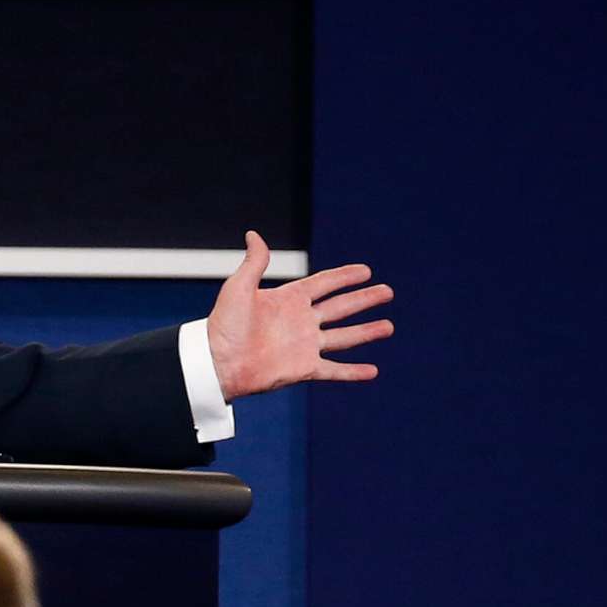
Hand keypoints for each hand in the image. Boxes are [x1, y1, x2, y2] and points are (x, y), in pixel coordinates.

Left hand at [204, 230, 392, 399]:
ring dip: (366, 332)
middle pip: (340, 308)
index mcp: (289, 300)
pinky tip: (373, 371)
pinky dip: (353, 372)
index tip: (366, 270)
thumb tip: (252, 234)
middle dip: (364, 300)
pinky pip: (334, 370)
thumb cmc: (224, 324)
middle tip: (388, 292)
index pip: (324, 284)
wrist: (218, 361)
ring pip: (344, 337)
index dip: (344, 276)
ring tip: (389, 326)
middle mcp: (301, 322)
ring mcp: (304, 346)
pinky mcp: (303, 368)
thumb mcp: (238, 287)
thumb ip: (254, 263)